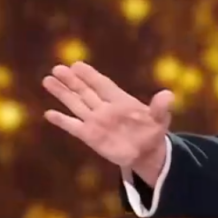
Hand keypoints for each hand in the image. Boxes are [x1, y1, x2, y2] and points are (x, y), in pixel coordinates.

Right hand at [42, 61, 173, 185]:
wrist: (146, 152)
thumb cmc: (153, 131)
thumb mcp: (161, 119)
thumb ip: (161, 107)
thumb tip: (169, 95)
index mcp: (120, 100)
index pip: (102, 84)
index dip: (91, 75)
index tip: (77, 64)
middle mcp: (104, 108)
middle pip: (85, 91)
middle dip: (71, 80)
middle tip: (57, 68)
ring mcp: (96, 121)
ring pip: (76, 104)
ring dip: (62, 94)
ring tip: (48, 80)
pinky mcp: (90, 136)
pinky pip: (73, 127)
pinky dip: (62, 121)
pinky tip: (49, 114)